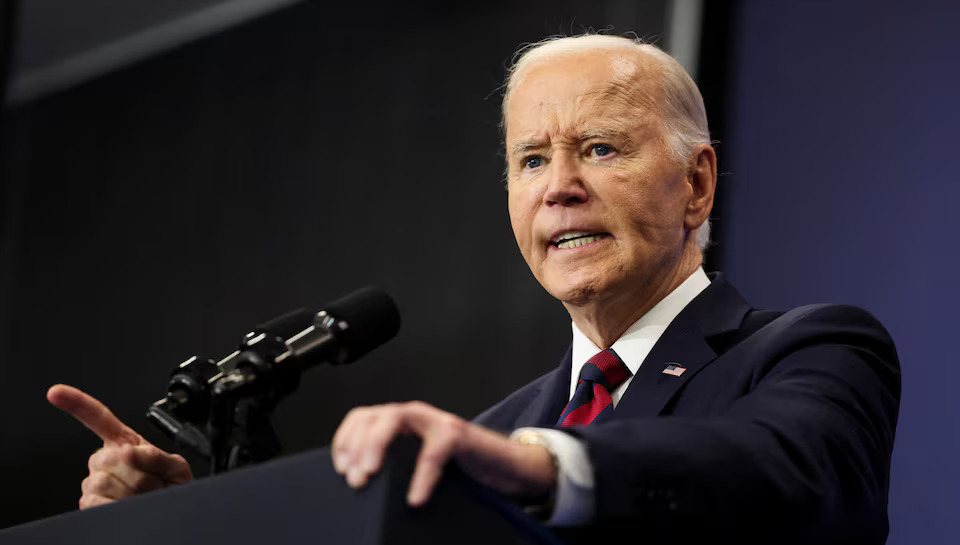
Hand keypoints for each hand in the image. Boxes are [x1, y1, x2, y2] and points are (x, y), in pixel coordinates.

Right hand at [47, 384, 192, 508]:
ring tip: (145, 496)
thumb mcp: (175, 468)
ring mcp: (94, 481)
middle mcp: (104, 459)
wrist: (170, 513)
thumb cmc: (171, 489)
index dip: (78, 404)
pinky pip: (96, 502)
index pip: (99, 418)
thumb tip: (128, 452)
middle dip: (140, 474)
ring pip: (105, 482)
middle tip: (154, 483)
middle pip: (112, 459)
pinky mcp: (89, 502)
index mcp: (124, 442)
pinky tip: (128, 506)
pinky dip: (117, 506)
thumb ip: (157, 456)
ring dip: (133, 492)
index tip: (56, 392)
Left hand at [332, 401, 555, 506]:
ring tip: (368, 474)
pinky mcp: (457, 434)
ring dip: (376, 445)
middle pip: (373, 415)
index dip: (344, 440)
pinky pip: (433, 451)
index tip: (340, 468)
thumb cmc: (458, 467)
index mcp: (400, 423)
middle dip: (356, 445)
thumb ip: (393, 465)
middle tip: (354, 477)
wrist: (502, 466)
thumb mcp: (416, 464)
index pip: (361, 418)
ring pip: (395, 418)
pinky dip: (422, 476)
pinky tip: (415, 497)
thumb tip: (358, 486)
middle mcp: (414, 416)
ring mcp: (435, 421)